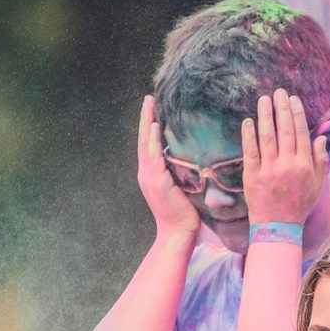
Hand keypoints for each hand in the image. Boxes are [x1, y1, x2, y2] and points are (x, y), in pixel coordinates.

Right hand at [136, 95, 200, 238]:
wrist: (178, 232)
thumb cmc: (183, 214)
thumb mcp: (180, 189)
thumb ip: (179, 173)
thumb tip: (187, 160)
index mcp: (151, 175)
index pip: (148, 145)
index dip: (148, 127)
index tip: (152, 109)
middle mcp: (146, 174)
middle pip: (142, 140)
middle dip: (144, 118)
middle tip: (147, 98)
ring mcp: (149, 177)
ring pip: (145, 144)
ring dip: (146, 122)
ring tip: (149, 104)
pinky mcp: (156, 181)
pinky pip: (153, 156)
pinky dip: (152, 140)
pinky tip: (154, 126)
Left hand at [241, 89, 329, 224]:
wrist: (277, 227)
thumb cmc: (298, 205)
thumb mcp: (315, 184)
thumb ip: (319, 160)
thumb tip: (320, 137)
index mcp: (304, 166)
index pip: (301, 132)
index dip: (297, 113)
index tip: (293, 100)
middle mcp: (288, 165)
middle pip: (285, 130)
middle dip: (282, 108)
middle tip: (279, 92)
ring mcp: (269, 170)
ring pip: (268, 136)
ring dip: (266, 115)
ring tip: (264, 99)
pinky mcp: (252, 176)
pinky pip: (250, 151)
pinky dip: (249, 134)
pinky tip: (249, 121)